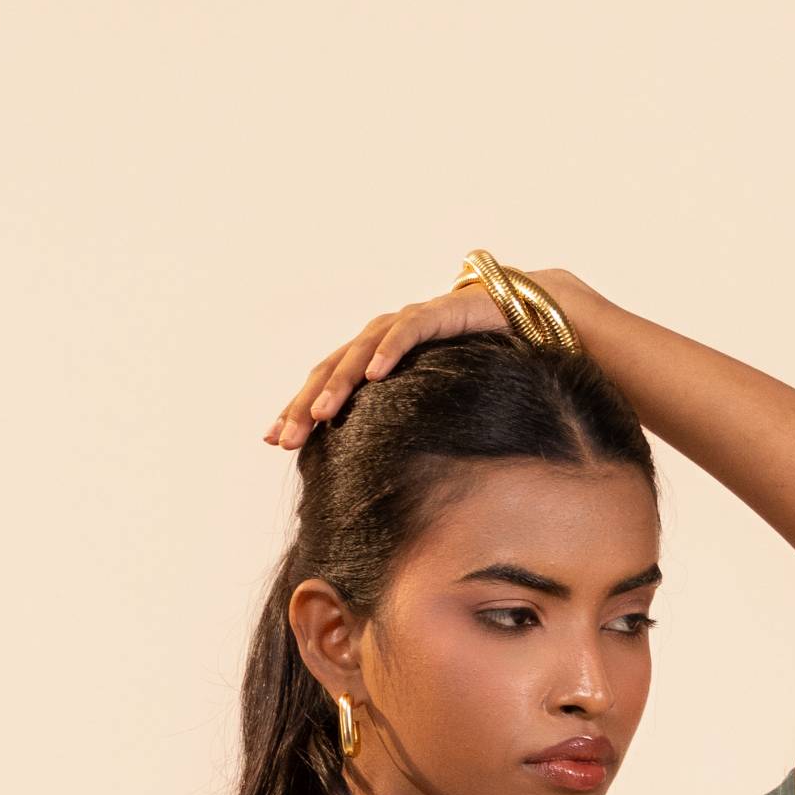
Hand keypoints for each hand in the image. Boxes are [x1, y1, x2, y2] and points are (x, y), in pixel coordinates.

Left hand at [262, 279, 516, 447]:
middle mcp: (381, 337)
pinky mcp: (438, 312)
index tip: (274, 442)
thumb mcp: (431, 402)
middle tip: (284, 439)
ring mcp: (406, 321)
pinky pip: (407, 330)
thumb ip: (403, 426)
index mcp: (373, 359)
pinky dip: (388, 350)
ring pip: (360, 350)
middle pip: (331, 369)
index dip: (297, 409)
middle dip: (304, 405)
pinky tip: (373, 375)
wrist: (521, 318)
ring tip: (319, 413)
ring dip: (338, 383)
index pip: (325, 383)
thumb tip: (385, 482)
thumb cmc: (475, 364)